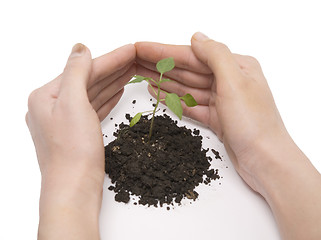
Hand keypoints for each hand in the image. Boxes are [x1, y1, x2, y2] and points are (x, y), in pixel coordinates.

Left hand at [26, 43, 134, 238]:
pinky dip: (107, 99)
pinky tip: (118, 92)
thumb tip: (81, 49)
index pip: (85, 70)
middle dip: (114, 69)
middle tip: (136, 58)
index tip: (132, 50)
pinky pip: (94, 108)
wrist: (73, 188)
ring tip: (132, 71)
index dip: (111, 59)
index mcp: (46, 96)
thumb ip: (76, 72)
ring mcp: (65, 121)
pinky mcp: (77, 133)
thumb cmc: (71, 151)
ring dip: (112, 82)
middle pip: (89, 80)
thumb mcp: (72, 103)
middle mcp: (53, 107)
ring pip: (93, 94)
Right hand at [135, 33, 320, 239]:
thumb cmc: (254, 123)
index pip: (192, 55)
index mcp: (236, 66)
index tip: (140, 48)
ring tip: (141, 75)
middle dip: (160, 65)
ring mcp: (222, 101)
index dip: (163, 51)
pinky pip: (190, 104)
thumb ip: (215, 55)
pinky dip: (173, 99)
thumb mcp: (235, 81)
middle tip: (134, 60)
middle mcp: (228, 81)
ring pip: (186, 87)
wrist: (266, 161)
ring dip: (163, 80)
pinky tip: (158, 92)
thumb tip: (196, 37)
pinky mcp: (217, 118)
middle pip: (187, 70)